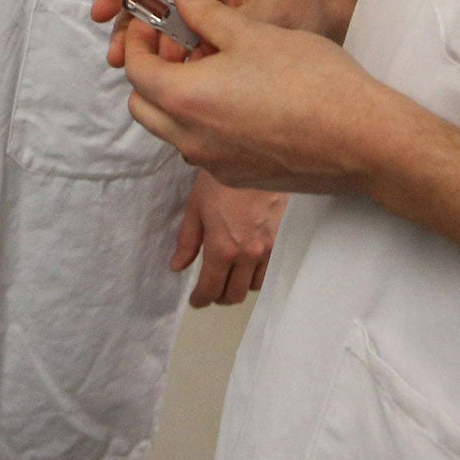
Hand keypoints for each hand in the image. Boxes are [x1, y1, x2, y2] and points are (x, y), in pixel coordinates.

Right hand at [92, 0, 351, 68]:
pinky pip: (158, 23)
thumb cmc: (296, 15)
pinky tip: (139, 64)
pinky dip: (145, 42)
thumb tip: (171, 17)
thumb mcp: (259, 17)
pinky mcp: (189, 17)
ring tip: (117, 57)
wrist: (320, 33)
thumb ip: (217, 17)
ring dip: (127, 25)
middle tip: (101, 16)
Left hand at [123, 0, 405, 195]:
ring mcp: (213, 163)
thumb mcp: (253, 33)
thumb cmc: (310, 80)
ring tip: (206, 71)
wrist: (362, 138)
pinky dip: (200, 125)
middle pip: (143, 104)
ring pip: (169, 130)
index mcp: (184, 97)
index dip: (138, 40)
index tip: (153, 22)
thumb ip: (206, 13)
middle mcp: (189, 138)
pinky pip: (200, 149)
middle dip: (149, 72)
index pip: (135, 69)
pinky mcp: (238, 177)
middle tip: (175, 45)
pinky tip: (234, 102)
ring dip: (173, 101)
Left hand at [173, 171, 285, 307]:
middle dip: (218, 297)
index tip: (196, 300)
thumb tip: (177, 266)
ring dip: (238, 287)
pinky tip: (248, 265)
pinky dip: (256, 276)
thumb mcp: (196, 207)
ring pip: (253, 287)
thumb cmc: (222, 180)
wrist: (258, 159)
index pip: (210, 288)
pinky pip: (270, 271)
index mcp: (222, 248)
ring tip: (228, 276)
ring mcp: (268, 250)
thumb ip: (187, 241)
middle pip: (234, 295)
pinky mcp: (282, 241)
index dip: (200, 299)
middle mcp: (247, 255)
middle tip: (209, 290)